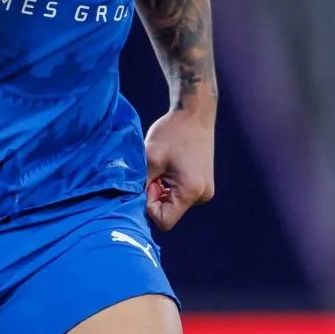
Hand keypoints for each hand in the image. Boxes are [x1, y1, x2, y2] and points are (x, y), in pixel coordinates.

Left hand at [144, 109, 214, 230]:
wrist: (194, 112)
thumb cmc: (172, 132)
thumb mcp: (150, 158)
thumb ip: (141, 184)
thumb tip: (130, 202)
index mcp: (191, 191)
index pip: (164, 221)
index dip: (149, 206)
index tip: (148, 182)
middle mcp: (202, 196)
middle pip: (169, 213)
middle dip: (155, 196)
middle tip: (154, 171)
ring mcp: (204, 191)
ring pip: (173, 203)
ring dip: (162, 189)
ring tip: (162, 166)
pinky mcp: (203, 184)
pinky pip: (180, 195)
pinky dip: (170, 185)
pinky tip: (170, 166)